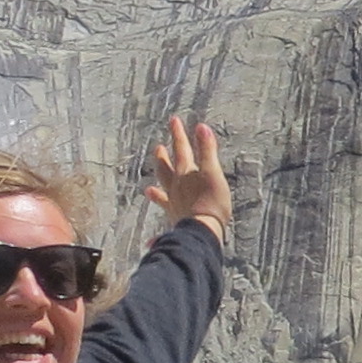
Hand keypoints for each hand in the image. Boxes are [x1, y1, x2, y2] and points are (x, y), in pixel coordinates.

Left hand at [142, 116, 230, 241]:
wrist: (204, 232)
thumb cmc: (212, 202)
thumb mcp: (213, 172)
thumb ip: (207, 151)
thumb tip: (202, 127)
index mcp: (185, 175)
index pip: (181, 150)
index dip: (178, 135)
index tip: (173, 120)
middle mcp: (175, 189)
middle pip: (166, 171)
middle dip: (163, 158)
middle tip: (158, 148)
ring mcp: (174, 207)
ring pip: (162, 196)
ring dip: (156, 191)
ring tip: (148, 189)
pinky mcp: (176, 224)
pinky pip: (164, 230)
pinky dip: (156, 236)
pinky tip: (150, 242)